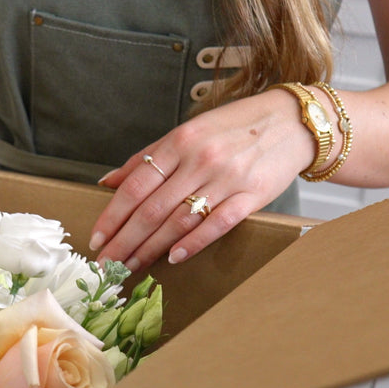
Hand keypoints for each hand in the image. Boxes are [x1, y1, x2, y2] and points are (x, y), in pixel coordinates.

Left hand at [88, 87, 317, 270]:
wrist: (291, 122)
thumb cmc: (233, 128)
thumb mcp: (187, 132)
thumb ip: (147, 158)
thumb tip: (107, 182)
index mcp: (179, 142)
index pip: (135, 186)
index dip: (112, 216)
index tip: (97, 238)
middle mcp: (199, 160)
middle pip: (152, 209)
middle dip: (124, 241)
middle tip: (106, 263)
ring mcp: (226, 179)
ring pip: (179, 221)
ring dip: (151, 248)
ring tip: (131, 265)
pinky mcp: (251, 196)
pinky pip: (217, 224)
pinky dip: (193, 243)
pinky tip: (174, 258)